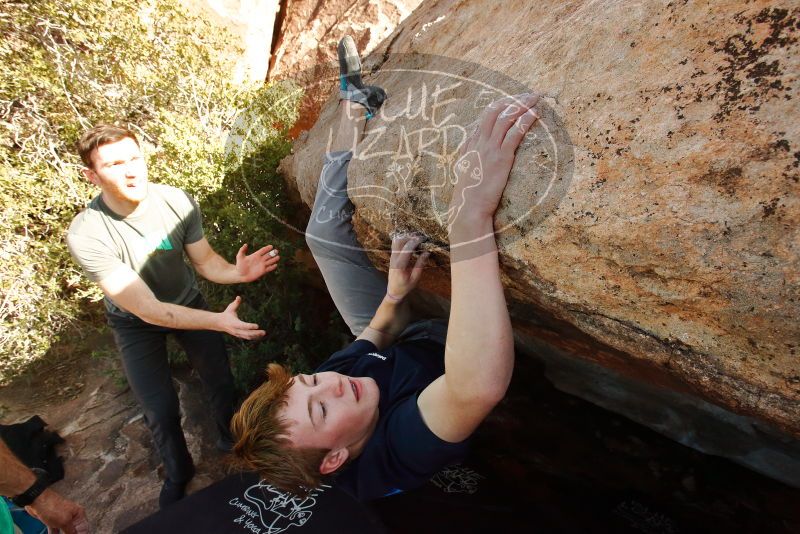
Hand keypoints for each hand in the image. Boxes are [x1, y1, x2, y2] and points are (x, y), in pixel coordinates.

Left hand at [26, 488, 89, 533]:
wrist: (37, 501)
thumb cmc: (52, 507)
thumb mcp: (64, 522)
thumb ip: (71, 531)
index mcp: (79, 514)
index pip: (84, 529)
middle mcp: (72, 515)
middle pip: (74, 531)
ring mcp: (62, 518)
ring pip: (65, 531)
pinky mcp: (54, 520)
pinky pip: (56, 531)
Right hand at [218, 296, 265, 339]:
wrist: (219, 323)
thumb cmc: (227, 314)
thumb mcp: (230, 308)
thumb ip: (236, 303)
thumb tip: (239, 296)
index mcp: (234, 323)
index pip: (243, 326)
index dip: (250, 326)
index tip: (257, 326)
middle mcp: (236, 330)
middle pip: (247, 333)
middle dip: (256, 333)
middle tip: (264, 332)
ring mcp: (237, 334)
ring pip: (247, 336)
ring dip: (256, 336)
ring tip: (263, 333)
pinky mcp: (239, 335)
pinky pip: (247, 338)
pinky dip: (253, 337)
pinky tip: (260, 336)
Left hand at [235, 243, 280, 282]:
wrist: (240, 275)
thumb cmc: (239, 266)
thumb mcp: (239, 257)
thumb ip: (242, 250)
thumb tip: (245, 244)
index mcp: (255, 255)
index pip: (263, 250)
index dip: (267, 248)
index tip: (271, 246)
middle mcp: (260, 260)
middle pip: (268, 255)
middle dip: (272, 253)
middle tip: (276, 251)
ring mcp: (262, 265)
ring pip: (270, 261)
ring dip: (274, 259)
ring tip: (278, 257)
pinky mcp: (262, 271)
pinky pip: (269, 268)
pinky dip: (272, 267)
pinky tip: (275, 265)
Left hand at [387, 234, 429, 300]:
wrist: (393, 292)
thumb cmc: (405, 287)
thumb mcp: (415, 278)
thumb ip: (420, 265)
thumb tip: (427, 252)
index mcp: (399, 266)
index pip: (407, 249)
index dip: (415, 242)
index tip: (423, 238)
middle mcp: (393, 260)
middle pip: (399, 242)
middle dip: (410, 237)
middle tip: (420, 236)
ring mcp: (391, 258)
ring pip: (396, 242)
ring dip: (405, 237)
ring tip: (415, 237)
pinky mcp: (392, 257)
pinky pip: (395, 245)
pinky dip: (402, 240)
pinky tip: (409, 240)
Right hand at [448, 93, 539, 231]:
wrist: (468, 207)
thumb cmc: (469, 194)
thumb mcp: (464, 170)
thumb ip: (468, 155)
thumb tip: (468, 146)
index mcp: (471, 144)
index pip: (485, 116)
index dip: (500, 104)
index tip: (513, 99)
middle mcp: (480, 142)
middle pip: (495, 111)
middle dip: (513, 99)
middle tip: (528, 94)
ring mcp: (490, 148)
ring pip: (506, 117)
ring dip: (522, 104)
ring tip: (535, 98)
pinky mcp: (501, 157)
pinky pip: (515, 132)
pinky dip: (526, 120)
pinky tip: (535, 114)